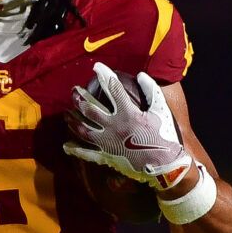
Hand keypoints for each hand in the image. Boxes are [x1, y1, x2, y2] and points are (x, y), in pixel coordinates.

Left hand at [64, 63, 191, 189]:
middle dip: (80, 98)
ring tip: (66, 113)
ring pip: (83, 130)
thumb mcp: (161, 110)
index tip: (96, 66)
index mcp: (127, 113)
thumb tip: (140, 75)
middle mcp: (113, 126)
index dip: (104, 75)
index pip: (113, 88)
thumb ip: (151, 90)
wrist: (165, 165)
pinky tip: (66, 145)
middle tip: (74, 90)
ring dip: (73, 120)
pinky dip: (76, 150)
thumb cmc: (165, 136)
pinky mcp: (107, 157)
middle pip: (90, 109)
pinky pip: (88, 154)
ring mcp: (107, 143)